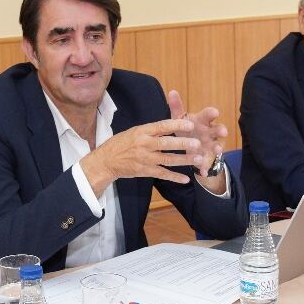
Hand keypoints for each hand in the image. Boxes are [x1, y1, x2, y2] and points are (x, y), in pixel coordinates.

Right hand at [79, 118, 203, 193]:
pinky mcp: (145, 171)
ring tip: (198, 159)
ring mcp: (145, 159)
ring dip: (184, 160)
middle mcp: (144, 144)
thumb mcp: (133, 132)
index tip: (190, 124)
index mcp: (142, 131)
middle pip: (167, 144)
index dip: (176, 125)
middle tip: (198, 143)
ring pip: (168, 159)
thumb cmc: (120, 144)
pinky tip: (186, 179)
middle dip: (183, 144)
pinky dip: (175, 177)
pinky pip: (163, 174)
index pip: (162, 126)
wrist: (106, 162)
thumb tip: (168, 126)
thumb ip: (150, 131)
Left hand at [166, 90, 229, 187]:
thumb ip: (176, 106)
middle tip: (223, 131)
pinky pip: (207, 163)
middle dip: (221, 130)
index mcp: (202, 121)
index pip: (208, 115)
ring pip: (217, 146)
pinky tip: (203, 172)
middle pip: (218, 129)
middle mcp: (209, 132)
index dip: (212, 113)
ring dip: (218, 148)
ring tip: (217, 150)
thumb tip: (172, 91)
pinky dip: (205, 167)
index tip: (215, 112)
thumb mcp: (180, 118)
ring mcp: (210, 145)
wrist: (190, 146)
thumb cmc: (186, 128)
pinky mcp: (207, 158)